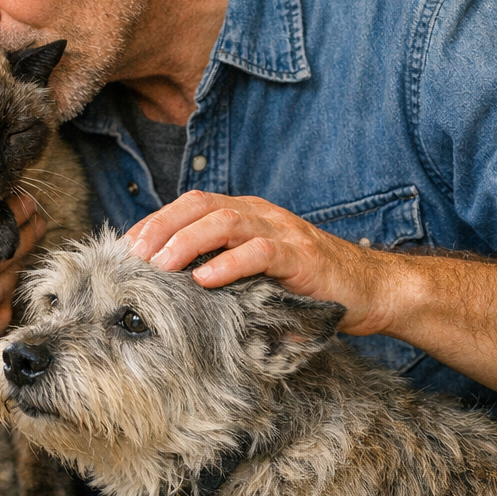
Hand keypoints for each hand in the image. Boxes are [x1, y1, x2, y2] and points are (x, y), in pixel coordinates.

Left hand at [125, 191, 390, 334]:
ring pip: (225, 222)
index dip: (155, 220)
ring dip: (187, 242)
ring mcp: (282, 233)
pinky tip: (204, 280)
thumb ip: (223, 271)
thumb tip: (170, 290)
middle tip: (133, 255)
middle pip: (200, 205)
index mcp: (246, 214)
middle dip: (161, 227)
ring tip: (160, 265)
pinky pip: (259, 253)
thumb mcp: (256, 274)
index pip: (191, 204)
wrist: (370, 290)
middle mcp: (261, 215)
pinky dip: (228, 264)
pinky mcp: (301, 257)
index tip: (125, 247)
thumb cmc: (306, 286)